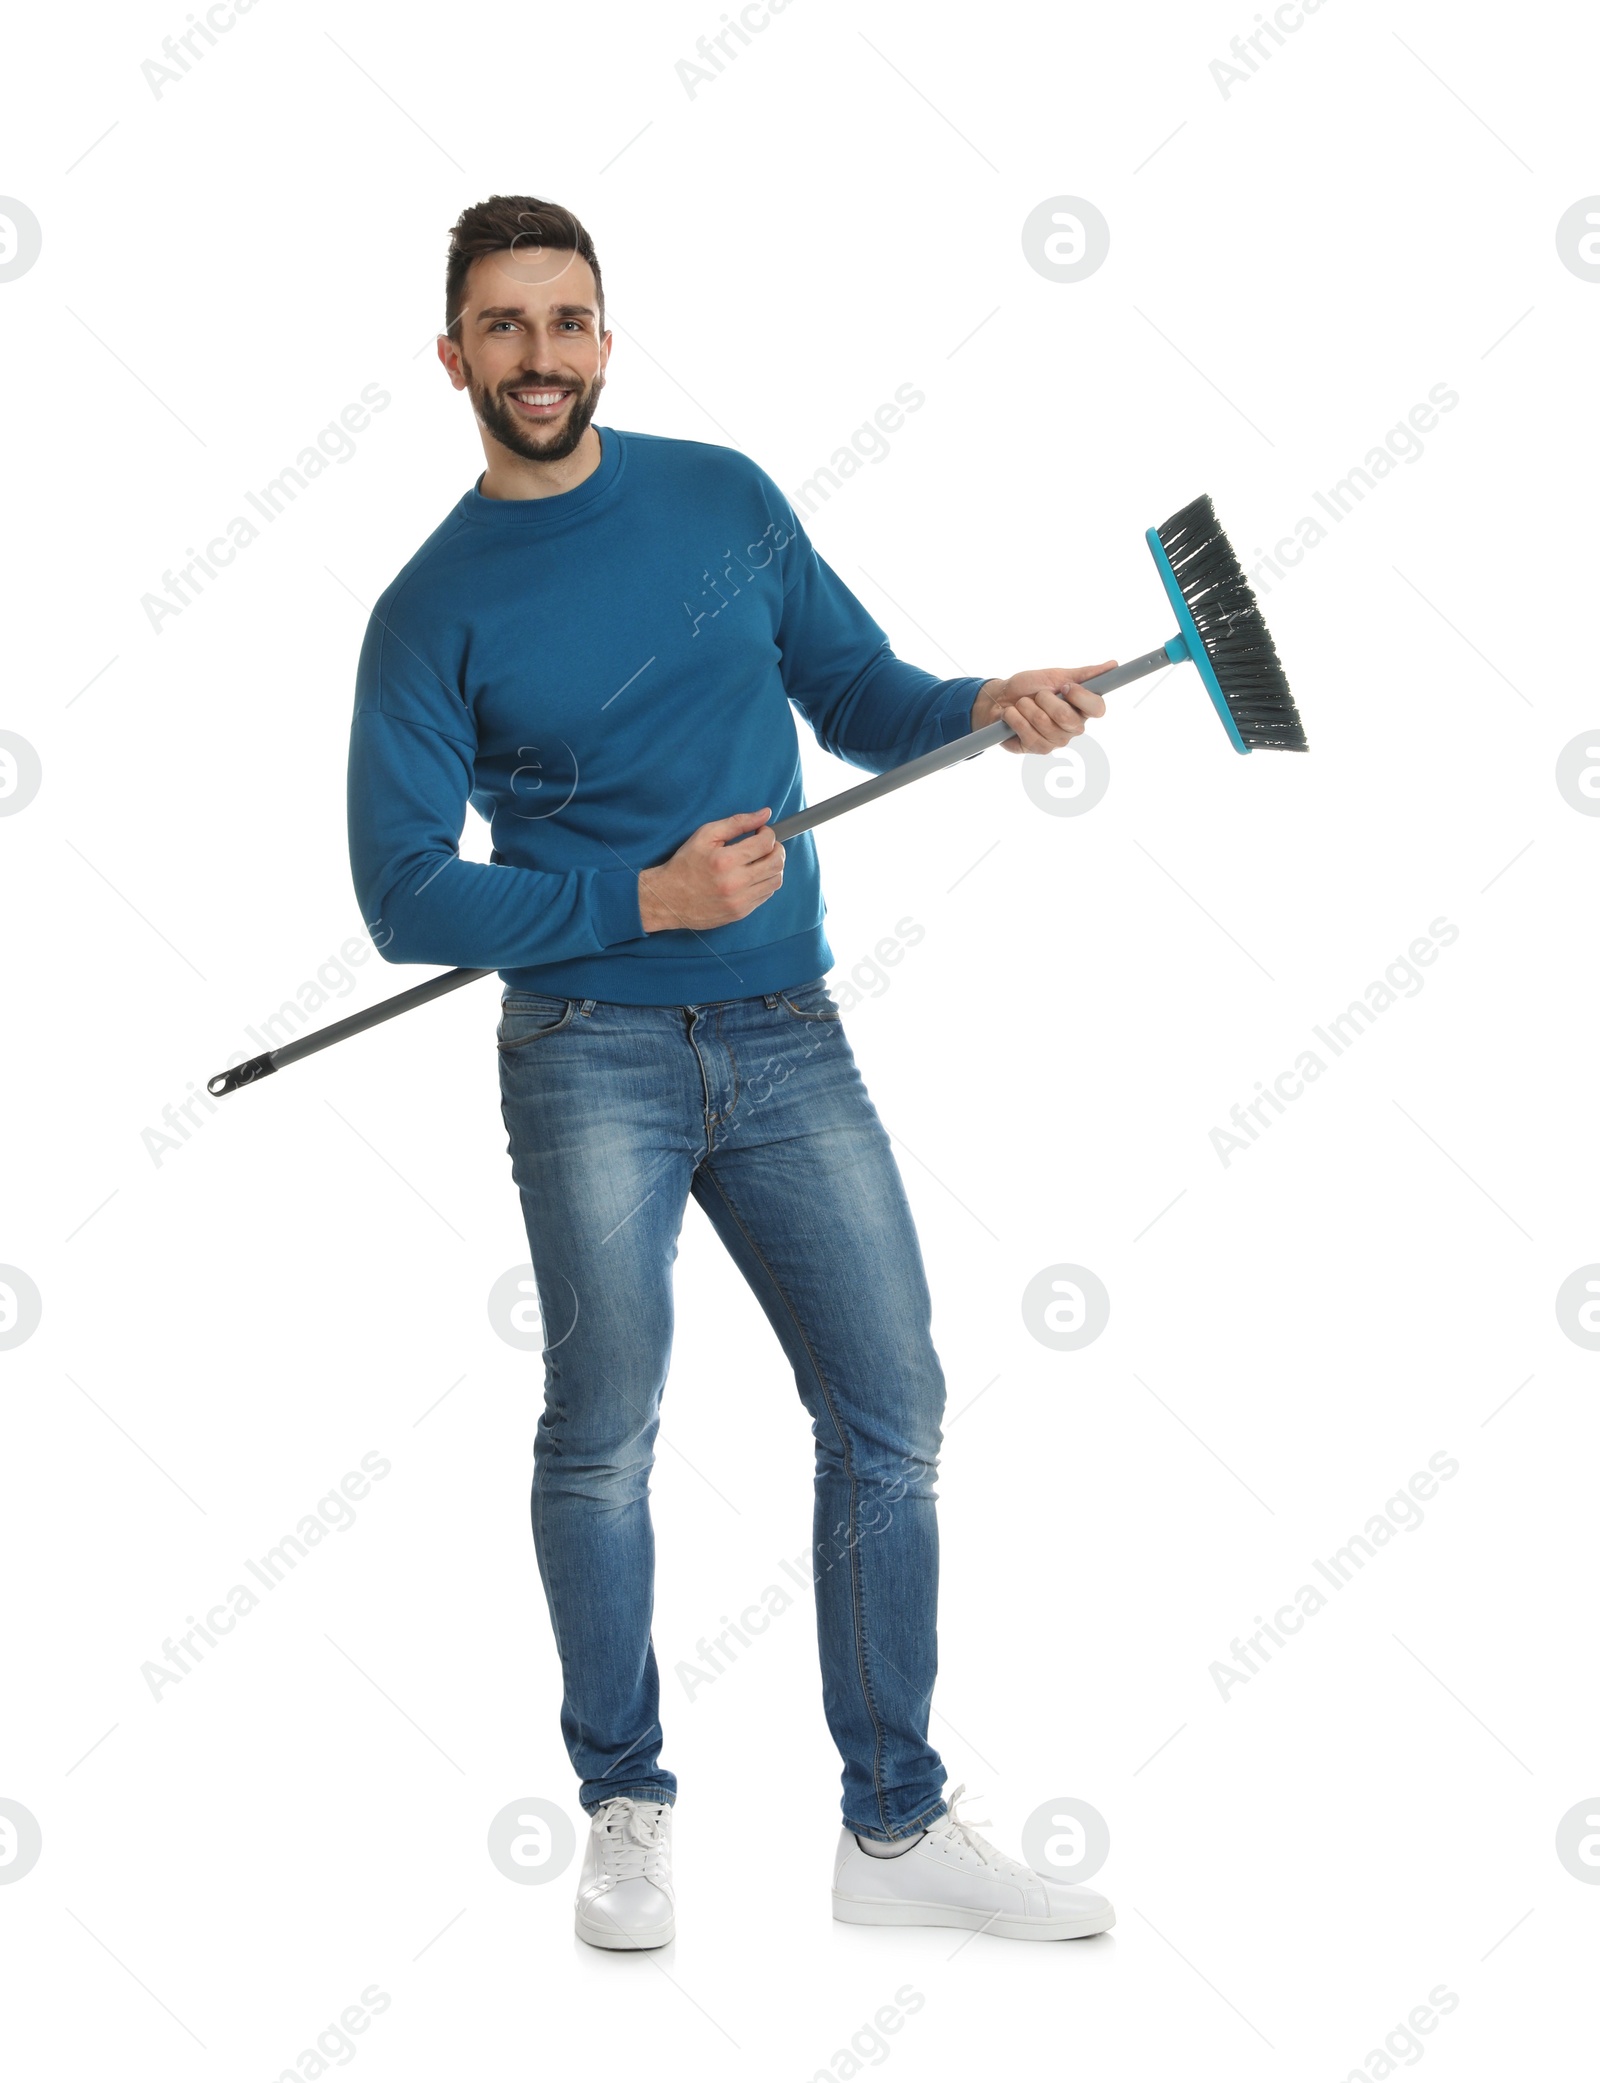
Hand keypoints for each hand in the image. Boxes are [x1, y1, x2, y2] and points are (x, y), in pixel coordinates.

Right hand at [638, 808, 785, 932]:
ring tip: (760, 860)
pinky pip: (766, 895)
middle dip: (777, 849)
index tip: (761, 831)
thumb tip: (765, 814)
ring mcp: (740, 901)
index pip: (766, 844)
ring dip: (773, 867)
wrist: (668, 899)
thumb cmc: (685, 864)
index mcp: (726, 860)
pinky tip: (752, 876)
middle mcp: (735, 883)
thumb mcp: (705, 835)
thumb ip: (737, 822)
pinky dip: (765, 882)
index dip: (768, 833)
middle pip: (777, 863)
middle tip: (766, 845)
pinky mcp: (741, 913)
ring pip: (775, 881)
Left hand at [970, 664, 1113, 753]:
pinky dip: (1015, 718)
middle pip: (1067, 718)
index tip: (1064, 686)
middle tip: (1037, 695)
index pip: (1098, 709)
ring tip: (1022, 703)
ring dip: (1026, 707)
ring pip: (1044, 724)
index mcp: (1082, 708)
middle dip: (1045, 700)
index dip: (1081, 697)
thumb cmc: (1030, 687)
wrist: (1001, 698)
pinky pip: (1029, 734)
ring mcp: (1056, 741)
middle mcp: (1073, 727)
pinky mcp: (1038, 749)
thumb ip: (1085, 674)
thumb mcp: (1056, 675)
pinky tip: (1011, 714)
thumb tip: (1113, 665)